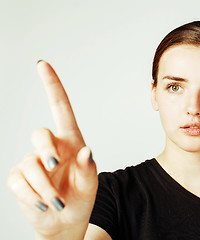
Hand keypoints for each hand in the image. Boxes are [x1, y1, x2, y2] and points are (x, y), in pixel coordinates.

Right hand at [7, 61, 97, 238]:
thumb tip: (86, 151)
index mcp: (70, 142)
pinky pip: (19, 183)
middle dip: (45, 149)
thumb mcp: (90, 184)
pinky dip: (33, 196)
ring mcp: (32, 162)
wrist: (65, 221)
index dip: (52, 86)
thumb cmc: (80, 198)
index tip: (43, 65)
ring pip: (30, 164)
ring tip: (56, 201)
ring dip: (44, 187)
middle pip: (40, 133)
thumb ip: (88, 168)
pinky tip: (43, 204)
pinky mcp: (19, 179)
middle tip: (53, 164)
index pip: (61, 109)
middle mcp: (50, 148)